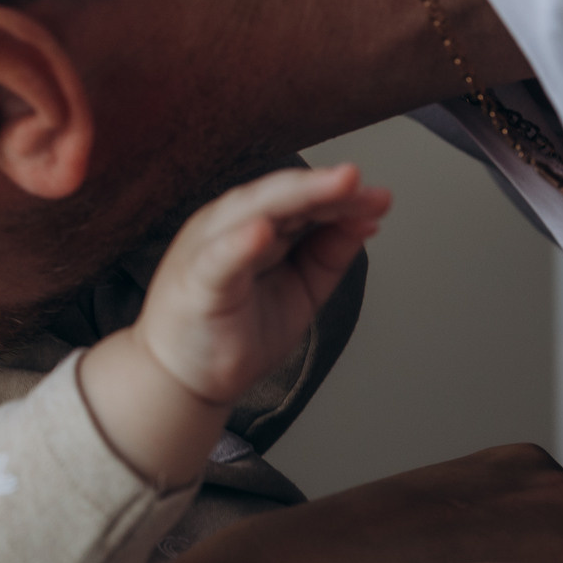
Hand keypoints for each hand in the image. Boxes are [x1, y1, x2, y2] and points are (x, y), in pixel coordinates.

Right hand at [80, 165, 387, 487]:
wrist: (182, 380)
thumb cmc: (233, 331)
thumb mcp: (300, 289)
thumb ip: (329, 254)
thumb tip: (368, 219)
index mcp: (253, 223)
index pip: (301, 197)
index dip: (341, 195)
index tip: (380, 198)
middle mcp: (228, 225)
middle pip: (280, 195)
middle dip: (323, 187)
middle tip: (359, 182)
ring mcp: (208, 249)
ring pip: (252, 211)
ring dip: (294, 196)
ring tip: (336, 187)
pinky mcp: (196, 282)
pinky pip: (217, 258)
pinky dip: (239, 243)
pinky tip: (263, 233)